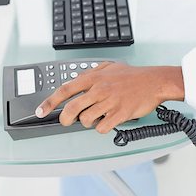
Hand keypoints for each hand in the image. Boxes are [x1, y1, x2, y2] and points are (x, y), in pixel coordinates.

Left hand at [35, 62, 183, 133]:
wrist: (154, 82)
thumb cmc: (134, 76)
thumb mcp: (109, 67)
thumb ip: (91, 72)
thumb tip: (77, 79)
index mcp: (94, 77)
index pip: (64, 90)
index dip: (49, 102)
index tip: (41, 111)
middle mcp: (99, 89)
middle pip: (71, 109)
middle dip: (65, 119)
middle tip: (66, 121)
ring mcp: (110, 102)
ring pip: (86, 120)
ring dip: (88, 122)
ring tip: (96, 117)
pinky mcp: (120, 113)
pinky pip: (102, 128)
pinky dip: (102, 128)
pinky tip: (108, 121)